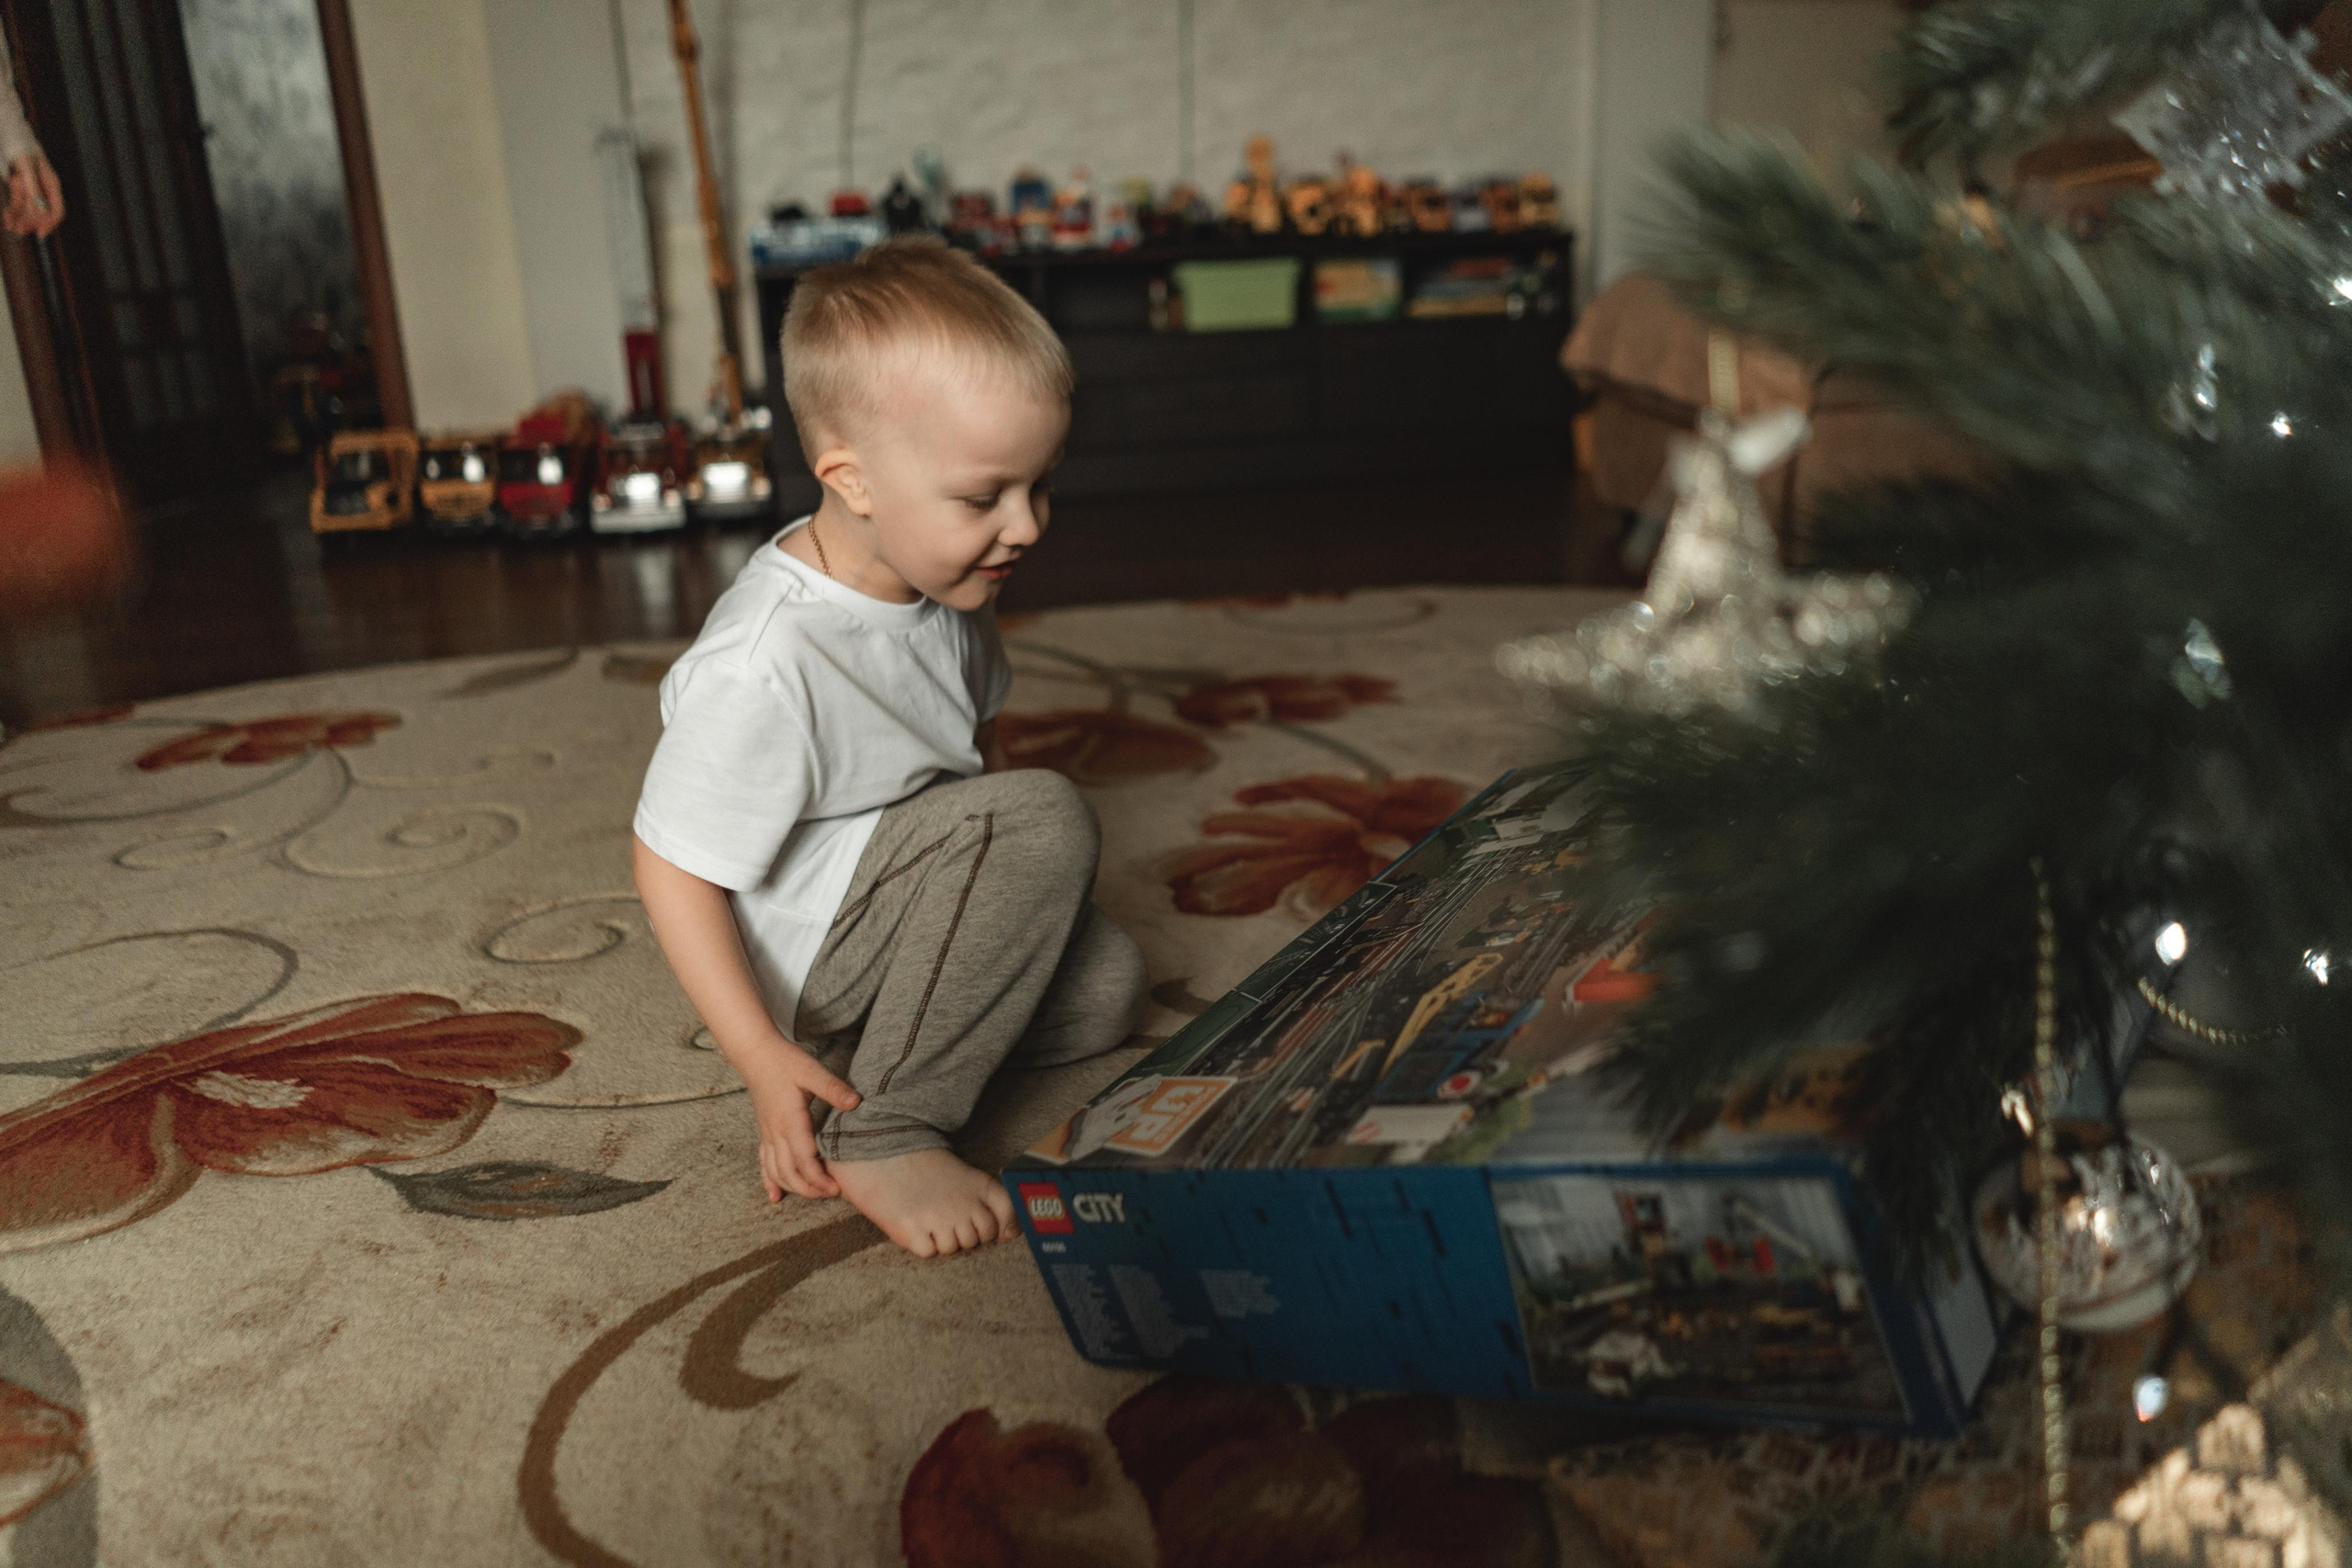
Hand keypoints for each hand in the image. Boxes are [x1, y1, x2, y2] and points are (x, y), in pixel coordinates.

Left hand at [4, 153, 60, 238]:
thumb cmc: (22, 150)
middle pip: (42, 214)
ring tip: (10, 226)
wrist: (12, 139)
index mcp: (52, 185)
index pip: (57, 210)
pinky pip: (18, 205)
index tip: (40, 232)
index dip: (50, 223)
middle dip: (31, 223)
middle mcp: (44, 191)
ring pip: (29, 212)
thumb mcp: (28, 166)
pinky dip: (13, 212)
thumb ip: (33, 186)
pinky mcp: (20, 191)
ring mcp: (32, 192)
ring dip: (20, 220)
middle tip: (19, 230)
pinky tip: (7, 217)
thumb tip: (39, 207)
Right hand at [740, 1042, 861, 1202]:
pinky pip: (763, 1163)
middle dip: (810, 1189)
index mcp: (789, 1120)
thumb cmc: (784, 1061)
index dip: (819, 1178)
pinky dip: (769, 1181)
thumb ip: (833, 1088)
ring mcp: (767, 1134)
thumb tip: (856, 1102)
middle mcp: (775, 1132)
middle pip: (788, 1173)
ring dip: (793, 1188)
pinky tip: (774, 1197)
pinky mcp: (764, 1133)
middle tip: (832, 1193)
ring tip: (814, 1195)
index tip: (837, 1187)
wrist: (755, 1054)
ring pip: (775, 1172)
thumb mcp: (811, 1070)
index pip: (803, 1159)